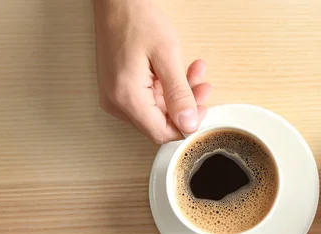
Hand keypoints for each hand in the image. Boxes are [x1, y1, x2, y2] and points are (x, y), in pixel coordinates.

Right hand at [94, 0, 210, 143]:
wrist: (116, 0)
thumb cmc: (137, 19)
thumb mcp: (167, 56)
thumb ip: (179, 94)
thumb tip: (189, 124)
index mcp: (126, 97)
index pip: (161, 133)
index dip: (185, 126)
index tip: (202, 108)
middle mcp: (116, 102)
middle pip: (160, 121)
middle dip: (186, 105)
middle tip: (203, 86)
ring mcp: (116, 96)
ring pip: (157, 109)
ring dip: (180, 93)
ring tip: (196, 71)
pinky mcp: (120, 88)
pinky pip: (149, 97)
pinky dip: (168, 86)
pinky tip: (182, 70)